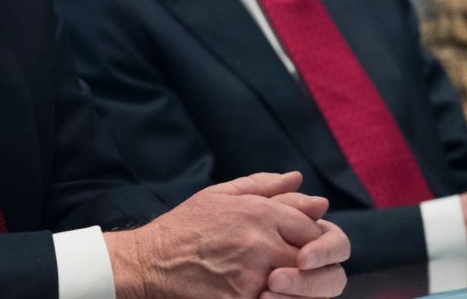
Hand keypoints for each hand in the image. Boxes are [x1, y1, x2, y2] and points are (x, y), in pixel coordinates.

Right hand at [105, 172, 348, 298]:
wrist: (150, 262)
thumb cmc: (185, 227)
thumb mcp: (220, 195)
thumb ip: (263, 185)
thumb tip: (299, 180)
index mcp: (258, 213)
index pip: (313, 228)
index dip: (315, 240)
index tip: (302, 248)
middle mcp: (261, 242)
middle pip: (316, 260)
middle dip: (316, 268)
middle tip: (302, 271)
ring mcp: (254, 276)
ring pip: (305, 287)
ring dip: (303, 288)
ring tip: (285, 285)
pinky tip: (269, 295)